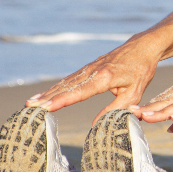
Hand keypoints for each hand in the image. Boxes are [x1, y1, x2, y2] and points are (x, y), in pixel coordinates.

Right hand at [26, 37, 161, 123]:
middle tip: (29, 108)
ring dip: (47, 93)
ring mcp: (89, 67)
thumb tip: (96, 125)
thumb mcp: (134, 93)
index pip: (79, 92)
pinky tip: (45, 94)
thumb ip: (116, 109)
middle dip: (47, 98)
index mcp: (104, 77)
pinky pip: (70, 79)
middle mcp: (93, 71)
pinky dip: (56, 87)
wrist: (143, 46)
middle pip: (66, 87)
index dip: (61, 101)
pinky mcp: (88, 67)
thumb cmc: (141, 71)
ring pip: (65, 82)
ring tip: (31, 103)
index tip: (45, 108)